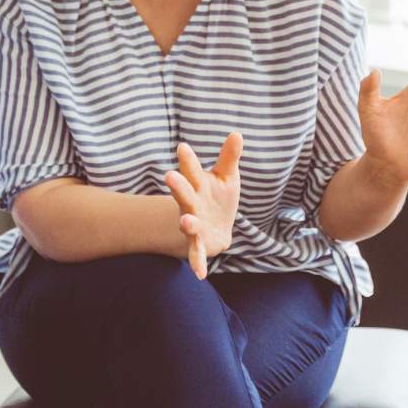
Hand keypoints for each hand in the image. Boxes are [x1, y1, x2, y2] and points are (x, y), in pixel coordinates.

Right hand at [167, 134, 241, 278]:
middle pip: (184, 194)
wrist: (218, 227)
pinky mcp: (199, 243)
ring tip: (184, 222)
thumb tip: (237, 133)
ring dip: (187, 223)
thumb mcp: (227, 176)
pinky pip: (197, 254)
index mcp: (197, 185)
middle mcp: (192, 204)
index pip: (192, 170)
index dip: (188, 160)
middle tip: (170, 176)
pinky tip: (201, 274)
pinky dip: (197, 263)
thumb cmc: (219, 197)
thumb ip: (229, 157)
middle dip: (178, 187)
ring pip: (189, 223)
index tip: (183, 146)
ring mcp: (194, 224)